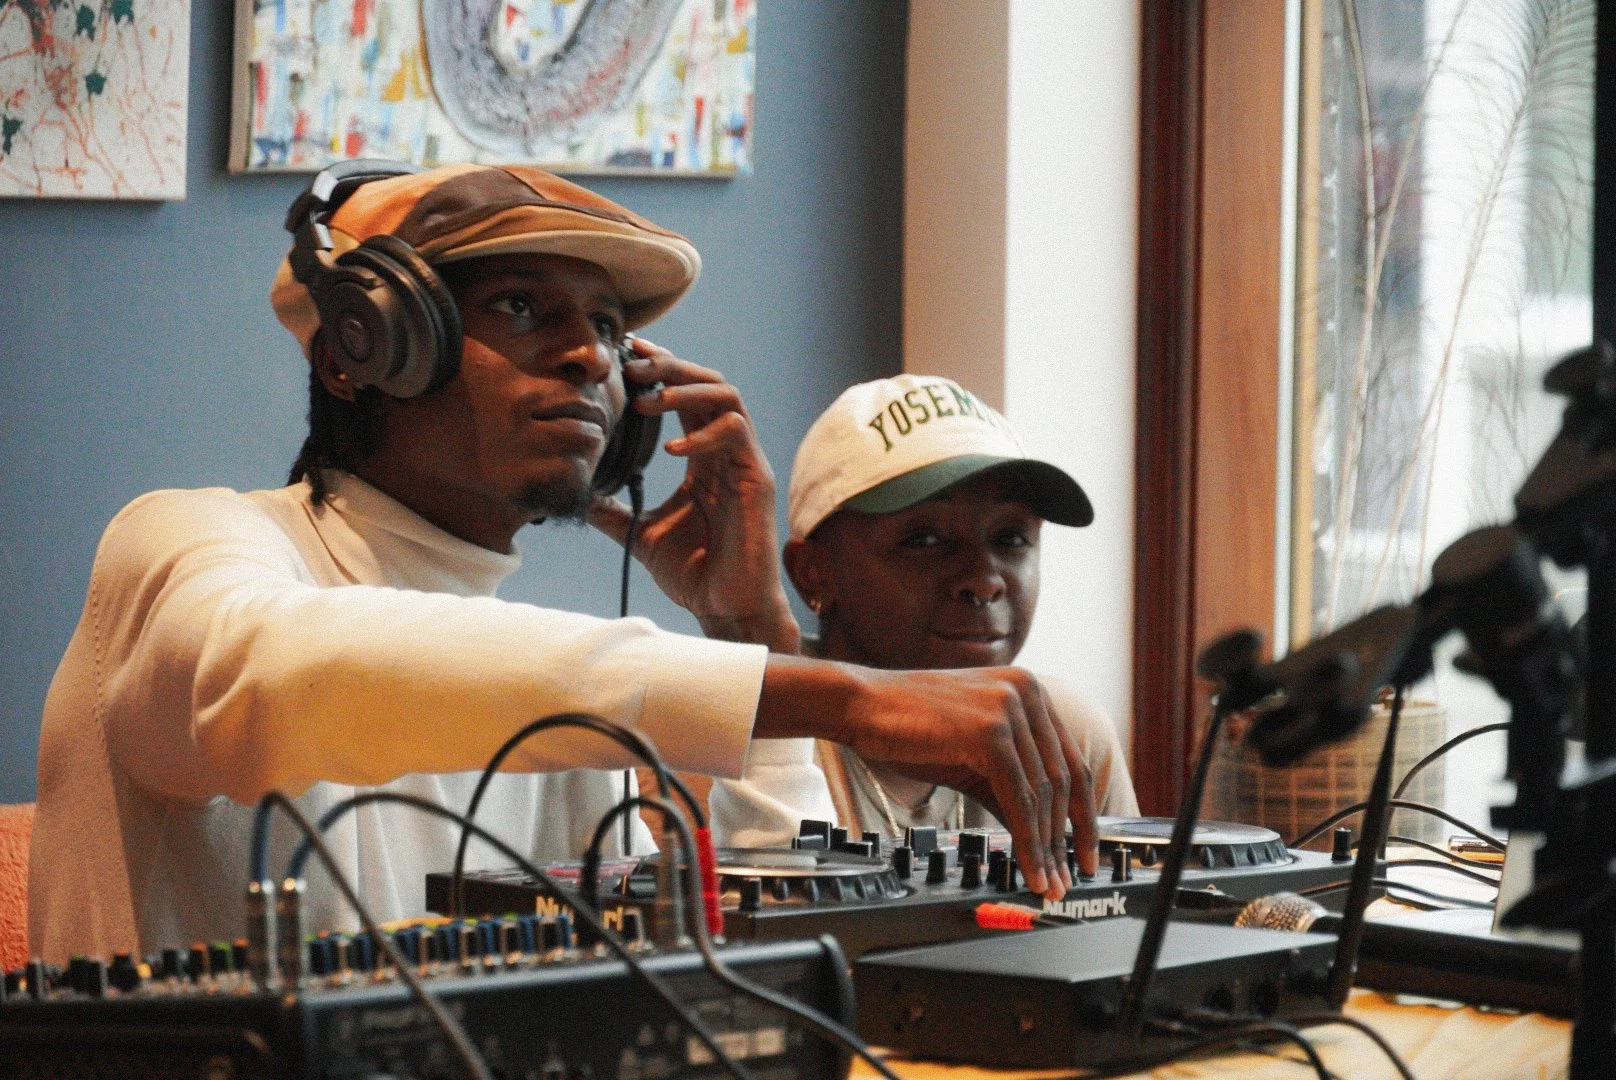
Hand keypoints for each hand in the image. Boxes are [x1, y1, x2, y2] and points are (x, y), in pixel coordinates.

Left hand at [590, 339, 799, 652]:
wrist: (725, 609)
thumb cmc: (695, 574)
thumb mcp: (642, 534)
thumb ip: (614, 510)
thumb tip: (578, 494)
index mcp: (702, 458)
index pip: (685, 397)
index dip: (660, 371)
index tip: (625, 356)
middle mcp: (726, 452)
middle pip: (707, 383)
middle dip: (669, 367)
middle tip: (632, 366)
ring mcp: (744, 463)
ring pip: (726, 396)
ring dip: (684, 389)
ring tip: (647, 400)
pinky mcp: (757, 479)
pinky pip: (736, 433)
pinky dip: (703, 433)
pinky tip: (673, 450)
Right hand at [755, 658, 1098, 899]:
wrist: (861, 706)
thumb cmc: (909, 729)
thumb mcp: (973, 756)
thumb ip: (1010, 784)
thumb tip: (1040, 834)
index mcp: (1029, 692)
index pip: (1069, 761)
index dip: (1082, 813)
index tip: (1083, 849)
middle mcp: (1027, 693)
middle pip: (1064, 779)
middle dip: (1067, 837)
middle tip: (1066, 876)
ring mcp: (1010, 708)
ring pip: (1043, 793)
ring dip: (1047, 846)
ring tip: (1046, 880)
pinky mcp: (991, 731)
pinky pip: (1018, 797)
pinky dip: (1027, 838)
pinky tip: (1027, 865)